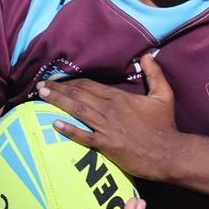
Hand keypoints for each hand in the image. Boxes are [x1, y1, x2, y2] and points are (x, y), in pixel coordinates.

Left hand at [37, 54, 179, 180]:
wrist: (168, 153)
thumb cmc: (165, 125)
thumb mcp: (164, 95)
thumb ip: (155, 73)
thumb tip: (147, 55)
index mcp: (119, 97)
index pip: (89, 85)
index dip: (72, 81)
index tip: (57, 78)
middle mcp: (109, 109)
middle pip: (79, 95)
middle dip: (58, 89)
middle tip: (40, 86)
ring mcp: (107, 127)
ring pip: (78, 111)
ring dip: (58, 102)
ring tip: (42, 96)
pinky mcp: (106, 145)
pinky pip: (84, 136)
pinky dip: (69, 130)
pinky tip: (55, 124)